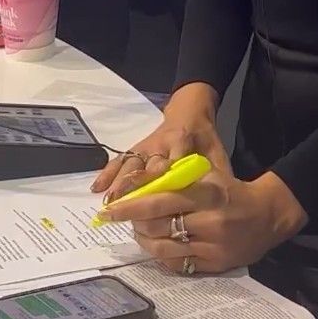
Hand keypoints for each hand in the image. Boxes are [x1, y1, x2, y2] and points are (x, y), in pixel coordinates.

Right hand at [92, 89, 224, 201]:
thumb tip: (222, 202)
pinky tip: (95, 189)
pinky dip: (106, 173)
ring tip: (108, 203)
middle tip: (125, 206)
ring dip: (117, 183)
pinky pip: (118, 160)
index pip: (171, 160)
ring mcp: (145, 146)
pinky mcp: (135, 148)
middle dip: (135, 185)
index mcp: (181, 141)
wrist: (189, 112)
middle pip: (145, 165)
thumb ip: (217, 174)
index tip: (157, 197)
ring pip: (129, 164)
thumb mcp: (216, 152)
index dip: (164, 176)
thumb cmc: (204, 138)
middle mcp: (159, 143)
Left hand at [97, 162, 305, 276]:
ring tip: (138, 232)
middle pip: (158, 226)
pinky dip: (161, 256)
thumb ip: (175, 178)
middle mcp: (209, 222)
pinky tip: (156, 246)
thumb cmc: (231, 192)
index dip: (131, 206)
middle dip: (132, 223)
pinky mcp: (214, 265)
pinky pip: (178, 264)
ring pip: (164, 248)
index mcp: (206, 195)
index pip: (160, 200)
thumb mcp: (207, 175)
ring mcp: (211, 247)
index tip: (110, 208)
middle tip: (120, 219)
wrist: (267, 216)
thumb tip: (137, 183)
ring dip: (144, 241)